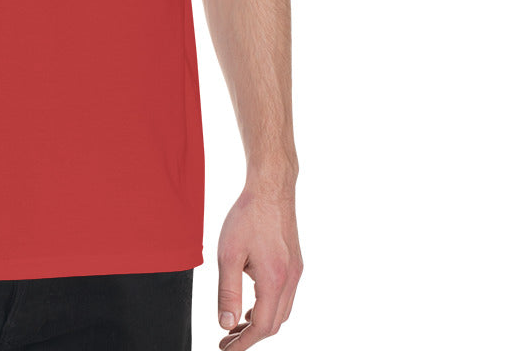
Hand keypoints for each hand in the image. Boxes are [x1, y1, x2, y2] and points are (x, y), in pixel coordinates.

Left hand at [216, 184, 302, 349]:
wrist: (271, 187)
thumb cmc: (248, 215)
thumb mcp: (229, 254)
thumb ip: (228, 292)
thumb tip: (226, 323)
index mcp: (275, 280)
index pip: (262, 327)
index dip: (244, 343)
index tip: (226, 349)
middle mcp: (291, 279)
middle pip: (275, 323)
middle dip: (251, 336)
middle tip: (228, 340)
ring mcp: (295, 271)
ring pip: (281, 310)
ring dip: (260, 322)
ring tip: (236, 325)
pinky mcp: (294, 262)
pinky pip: (284, 295)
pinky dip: (268, 305)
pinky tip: (251, 302)